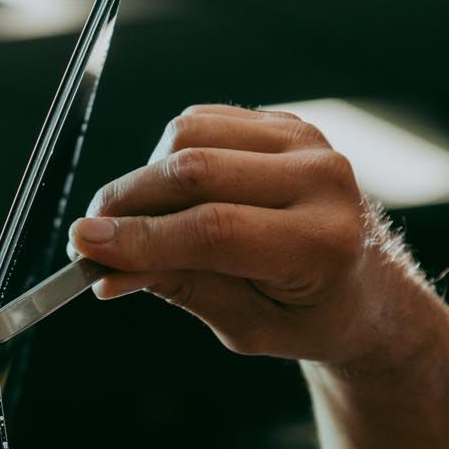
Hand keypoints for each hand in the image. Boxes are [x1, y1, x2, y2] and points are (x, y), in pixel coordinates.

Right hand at [69, 104, 424, 366]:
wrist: (363, 287)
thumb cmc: (304, 316)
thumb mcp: (245, 327)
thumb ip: (181, 289)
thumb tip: (107, 269)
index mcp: (322, 244)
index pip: (213, 230)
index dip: (141, 238)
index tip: (86, 246)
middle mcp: (322, 181)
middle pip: (196, 171)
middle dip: (128, 203)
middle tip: (89, 236)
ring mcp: (306, 142)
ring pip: (191, 134)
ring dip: (146, 178)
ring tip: (139, 223)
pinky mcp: (285, 123)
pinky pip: (202, 122)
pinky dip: (168, 157)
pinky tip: (173, 199)